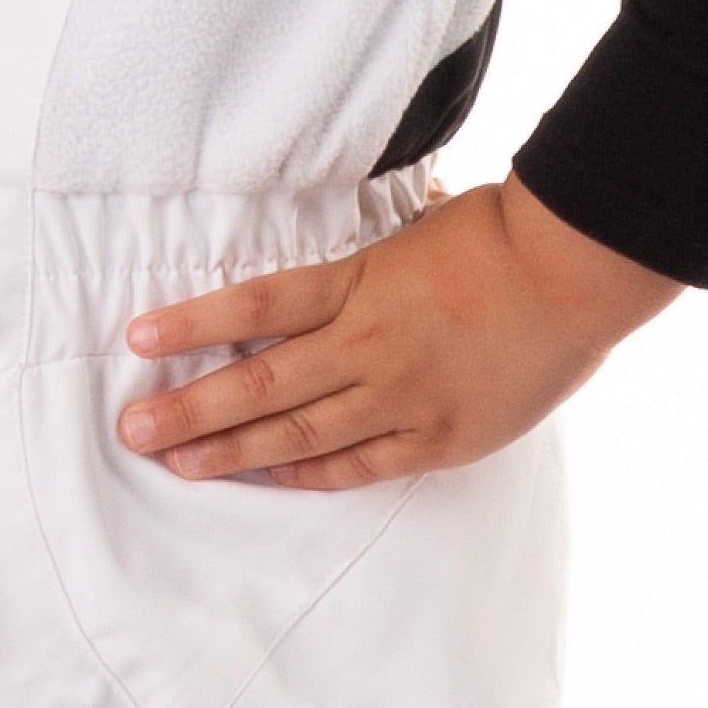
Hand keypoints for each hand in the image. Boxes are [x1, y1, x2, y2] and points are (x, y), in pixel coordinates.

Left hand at [116, 175, 680, 488]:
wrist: (575, 273)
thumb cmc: (498, 236)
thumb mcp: (412, 228)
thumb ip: (360, 256)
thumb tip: (320, 257)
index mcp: (359, 283)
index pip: (256, 305)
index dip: (193, 322)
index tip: (139, 336)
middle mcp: (370, 346)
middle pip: (260, 383)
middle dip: (188, 408)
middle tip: (132, 427)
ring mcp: (404, 398)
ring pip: (299, 434)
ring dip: (231, 450)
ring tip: (178, 462)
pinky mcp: (441, 437)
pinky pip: (361, 465)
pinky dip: (311, 473)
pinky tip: (268, 478)